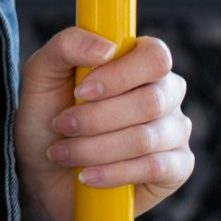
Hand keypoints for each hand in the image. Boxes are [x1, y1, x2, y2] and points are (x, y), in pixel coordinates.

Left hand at [14, 29, 193, 220]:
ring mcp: (175, 130)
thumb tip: (106, 47)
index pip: (155, 56)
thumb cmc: (47, 115)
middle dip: (96, 118)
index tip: (81, 91)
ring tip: (64, 152)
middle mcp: (165, 92)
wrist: (43, 171)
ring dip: (95, 147)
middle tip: (62, 126)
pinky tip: (86, 174)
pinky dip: (113, 172)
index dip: (119, 75)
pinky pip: (155, 167)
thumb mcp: (43, 73)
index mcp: (139, 62)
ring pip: (146, 137)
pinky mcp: (177, 168)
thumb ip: (67, 45)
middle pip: (151, 100)